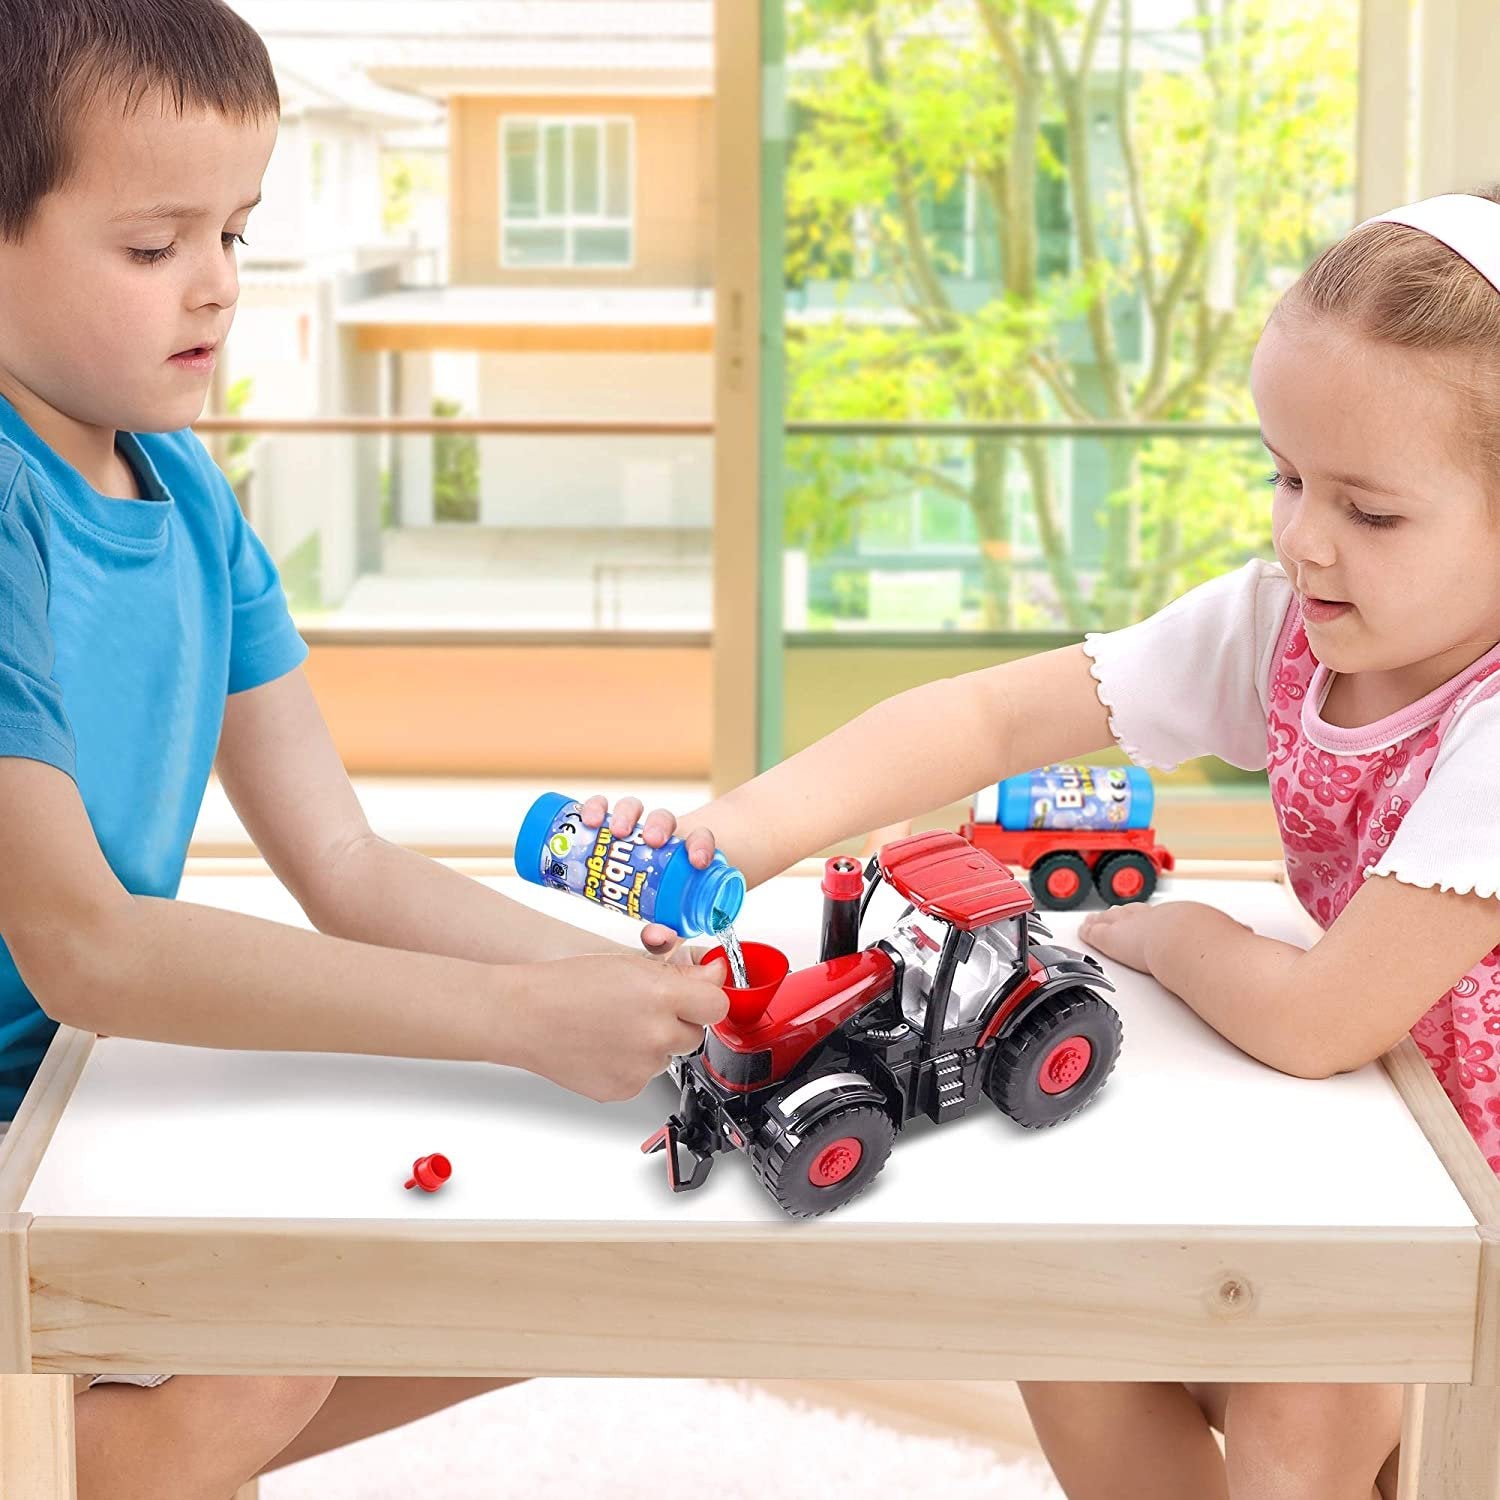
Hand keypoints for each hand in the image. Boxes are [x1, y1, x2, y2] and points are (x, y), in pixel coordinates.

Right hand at [506, 951, 729, 1102]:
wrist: (524, 1017)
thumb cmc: (566, 985)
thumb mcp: (628, 964)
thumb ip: (678, 975)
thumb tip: (712, 978)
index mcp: (661, 997)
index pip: (718, 1004)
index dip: (709, 997)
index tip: (702, 992)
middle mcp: (656, 1036)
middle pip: (696, 1033)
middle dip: (679, 1020)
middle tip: (646, 1007)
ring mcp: (641, 1068)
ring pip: (669, 1055)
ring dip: (654, 1042)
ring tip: (616, 1025)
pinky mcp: (625, 1089)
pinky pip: (645, 1076)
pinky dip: (632, 1062)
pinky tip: (606, 1044)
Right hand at [578, 794, 722, 955]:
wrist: (638, 889)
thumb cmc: (662, 905)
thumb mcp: (666, 923)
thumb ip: (665, 937)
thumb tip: (656, 938)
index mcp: (684, 854)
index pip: (701, 839)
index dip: (702, 844)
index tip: (698, 861)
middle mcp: (660, 836)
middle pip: (665, 818)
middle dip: (660, 825)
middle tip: (652, 841)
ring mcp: (633, 827)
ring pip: (634, 807)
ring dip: (627, 813)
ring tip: (616, 831)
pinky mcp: (606, 823)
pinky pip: (602, 807)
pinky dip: (595, 807)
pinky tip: (588, 819)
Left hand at [1078, 900, 1253, 975]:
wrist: (1189, 943)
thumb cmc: (1207, 940)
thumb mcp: (1228, 935)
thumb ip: (1235, 936)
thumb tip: (1249, 936)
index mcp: (1178, 916)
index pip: (1163, 916)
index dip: (1155, 916)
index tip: (1151, 916)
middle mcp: (1153, 917)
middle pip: (1134, 912)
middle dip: (1126, 913)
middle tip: (1117, 912)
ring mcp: (1131, 926)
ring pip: (1113, 920)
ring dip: (1105, 919)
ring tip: (1097, 918)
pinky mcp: (1112, 939)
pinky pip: (1097, 932)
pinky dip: (1089, 930)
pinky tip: (1083, 929)